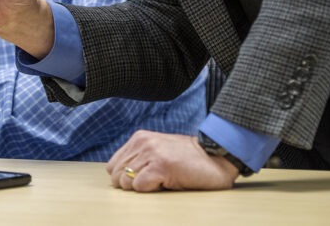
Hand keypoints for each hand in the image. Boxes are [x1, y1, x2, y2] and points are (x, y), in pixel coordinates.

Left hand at [106, 131, 239, 191]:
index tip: (144, 179)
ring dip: (142, 188)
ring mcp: (151, 153)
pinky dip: (151, 190)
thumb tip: (120, 179)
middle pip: (117, 176)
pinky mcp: (161, 165)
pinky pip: (139, 187)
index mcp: (139, 138)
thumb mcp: (158, 152)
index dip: (126, 178)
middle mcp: (143, 143)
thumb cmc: (189, 160)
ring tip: (161, 181)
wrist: (216, 157)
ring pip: (126, 182)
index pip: (113, 166)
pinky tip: (167, 183)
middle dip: (132, 185)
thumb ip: (139, 159)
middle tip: (154, 182)